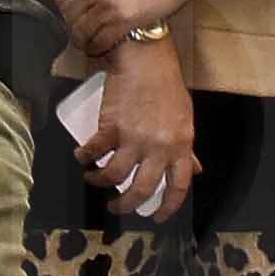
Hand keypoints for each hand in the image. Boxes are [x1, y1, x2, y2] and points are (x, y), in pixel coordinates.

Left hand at [49, 0, 196, 58]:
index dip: (62, 1)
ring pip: (80, 29)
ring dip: (81, 38)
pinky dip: (96, 47)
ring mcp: (108, 3)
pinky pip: (99, 41)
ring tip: (86, 39)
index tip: (69, 7)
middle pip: (67, 12)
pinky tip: (99, 46)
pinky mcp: (123, 20)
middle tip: (78, 24)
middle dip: (71, 20)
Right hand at [72, 52, 196, 222]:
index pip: (178, 187)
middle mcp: (158, 147)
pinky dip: (84, 158)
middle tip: (116, 207)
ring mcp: (133, 138)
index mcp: (180, 146)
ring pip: (113, 176)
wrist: (145, 58)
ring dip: (99, 181)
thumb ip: (186, 147)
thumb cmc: (167, 85)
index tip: (155, 217)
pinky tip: (80, 158)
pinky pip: (94, 152)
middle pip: (141, 190)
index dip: (167, 208)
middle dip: (125, 205)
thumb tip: (194, 169)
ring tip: (93, 178)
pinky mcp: (110, 127)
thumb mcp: (185, 119)